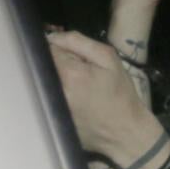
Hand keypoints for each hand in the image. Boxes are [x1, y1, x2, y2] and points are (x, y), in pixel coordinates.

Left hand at [48, 30, 164, 167]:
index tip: (76, 56)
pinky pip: (46, 98)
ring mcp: (50, 107)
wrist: (126, 132)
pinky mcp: (51, 119)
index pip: (48, 48)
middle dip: (58, 63)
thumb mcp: (109, 59)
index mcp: (68, 74)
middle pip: (44, 65)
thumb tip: (53, 36)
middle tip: (80, 72)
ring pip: (43, 81)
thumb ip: (78, 42)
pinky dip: (57, 95)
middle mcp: (53, 91)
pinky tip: (75, 101)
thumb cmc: (120, 94)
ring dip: (57, 79)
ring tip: (79, 88)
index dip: (62, 48)